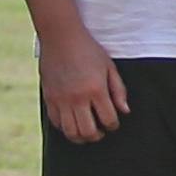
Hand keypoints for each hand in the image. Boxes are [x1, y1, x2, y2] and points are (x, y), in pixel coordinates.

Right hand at [39, 20, 127, 145]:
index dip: (113, 125)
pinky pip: (56, 123)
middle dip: (97, 136)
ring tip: (87, 132)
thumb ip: (118, 90)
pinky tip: (73, 122)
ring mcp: (61, 100)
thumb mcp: (109, 67)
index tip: (113, 123)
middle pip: (88, 132)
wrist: (61, 38)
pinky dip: (65, 128)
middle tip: (101, 132)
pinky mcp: (49, 99)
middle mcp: (78, 98)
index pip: (108, 119)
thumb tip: (125, 111)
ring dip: (81, 137)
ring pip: (70, 132)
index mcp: (96, 89)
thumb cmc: (88, 50)